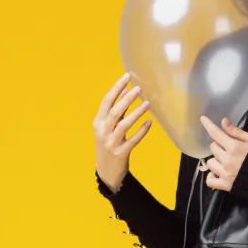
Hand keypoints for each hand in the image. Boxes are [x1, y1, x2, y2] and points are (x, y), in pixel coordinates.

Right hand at [94, 72, 151, 190]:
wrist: (106, 171)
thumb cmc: (108, 144)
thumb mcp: (107, 127)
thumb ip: (115, 109)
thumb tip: (124, 90)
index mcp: (98, 122)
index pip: (106, 101)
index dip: (116, 88)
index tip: (127, 76)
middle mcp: (102, 131)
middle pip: (115, 111)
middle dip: (127, 99)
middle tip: (139, 89)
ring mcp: (111, 143)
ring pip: (124, 125)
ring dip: (136, 113)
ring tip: (147, 104)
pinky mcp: (120, 153)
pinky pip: (133, 140)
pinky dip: (141, 131)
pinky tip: (149, 123)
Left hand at [199, 115, 247, 191]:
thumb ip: (237, 132)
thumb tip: (223, 122)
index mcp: (235, 147)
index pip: (216, 133)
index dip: (208, 125)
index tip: (203, 119)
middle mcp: (228, 160)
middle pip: (213, 147)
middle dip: (220, 145)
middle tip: (230, 148)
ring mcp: (226, 174)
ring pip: (210, 162)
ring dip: (216, 160)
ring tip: (226, 161)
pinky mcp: (227, 186)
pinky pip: (210, 181)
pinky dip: (212, 176)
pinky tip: (218, 173)